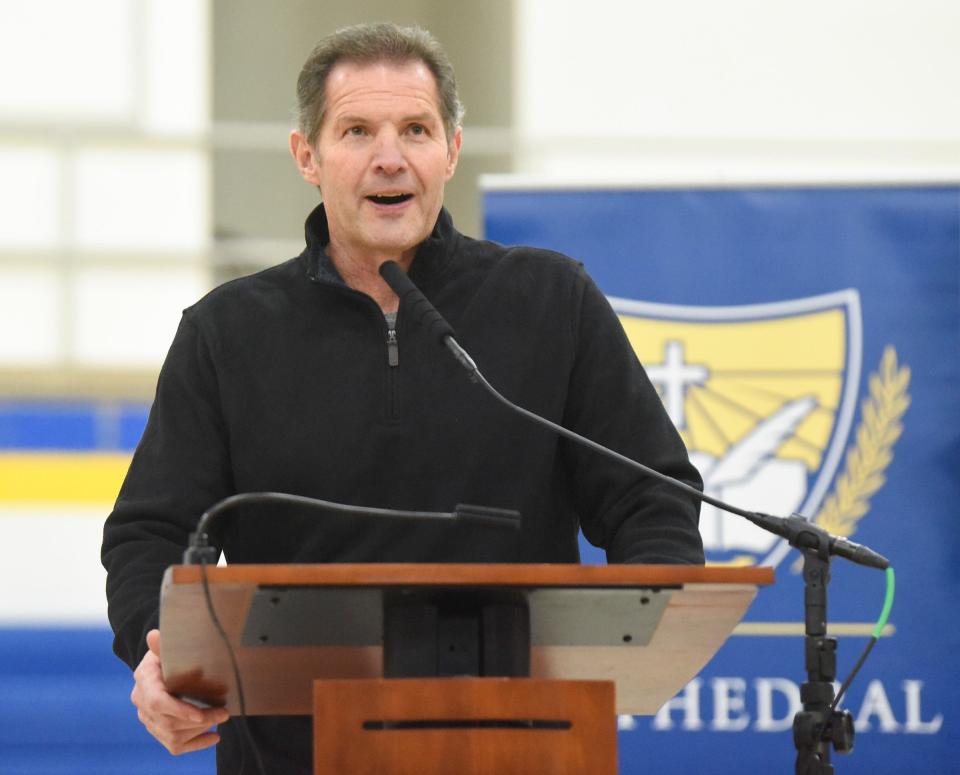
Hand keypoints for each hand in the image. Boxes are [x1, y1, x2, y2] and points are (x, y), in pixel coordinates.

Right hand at [131, 629, 229, 753]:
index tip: (201, 715)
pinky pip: (174, 746)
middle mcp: (142, 704)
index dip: (179, 711)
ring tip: (220, 718)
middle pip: (169, 723)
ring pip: (173, 736)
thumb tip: (153, 635)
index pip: (158, 703)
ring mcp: (148, 720)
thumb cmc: (170, 654)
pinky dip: (196, 744)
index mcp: (144, 681)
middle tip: (224, 713)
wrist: (162, 666)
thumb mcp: (169, 647)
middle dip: (199, 720)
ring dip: (200, 730)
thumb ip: (163, 645)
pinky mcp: (158, 731)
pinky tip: (214, 737)